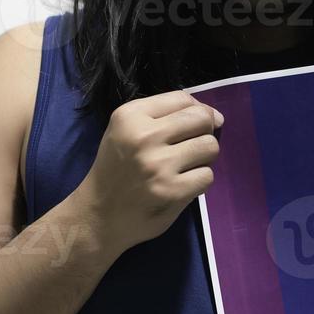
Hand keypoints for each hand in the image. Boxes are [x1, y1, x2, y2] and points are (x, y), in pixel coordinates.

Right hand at [73, 90, 224, 253]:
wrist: (97, 215)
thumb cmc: (116, 170)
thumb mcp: (127, 131)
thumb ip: (165, 117)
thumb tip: (215, 116)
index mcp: (130, 115)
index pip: (182, 98)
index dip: (198, 110)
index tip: (195, 125)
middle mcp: (144, 136)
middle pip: (201, 119)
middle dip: (204, 132)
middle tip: (190, 147)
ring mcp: (158, 165)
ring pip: (210, 146)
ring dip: (204, 158)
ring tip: (185, 166)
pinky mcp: (171, 191)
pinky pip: (207, 175)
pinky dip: (199, 181)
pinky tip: (181, 185)